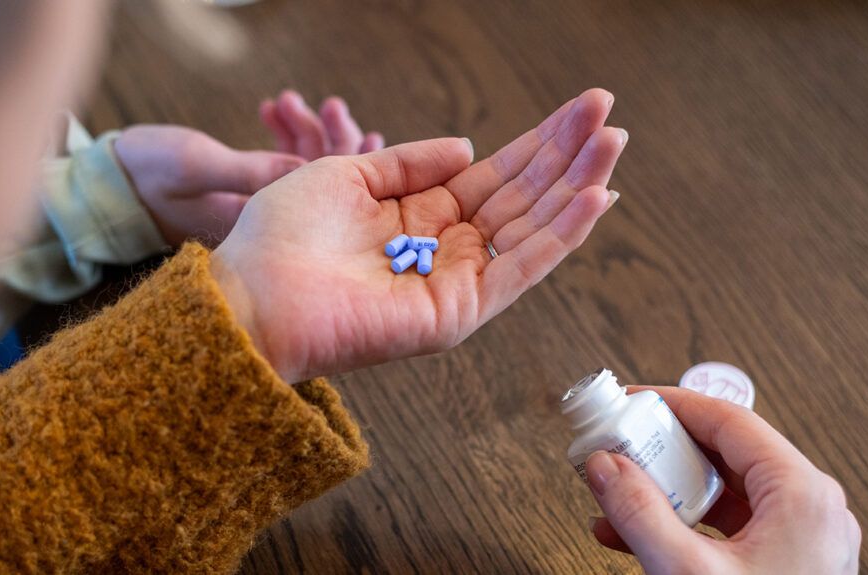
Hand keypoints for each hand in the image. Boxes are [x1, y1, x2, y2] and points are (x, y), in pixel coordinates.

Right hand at [115, 92, 382, 245]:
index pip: (325, 202)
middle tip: (331, 106)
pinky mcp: (249, 191)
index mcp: (264, 227)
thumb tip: (308, 169)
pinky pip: (280, 162)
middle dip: (332, 141)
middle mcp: (270, 223)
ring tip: (290, 100)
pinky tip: (273, 109)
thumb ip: (251, 170)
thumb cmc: (146, 175)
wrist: (108, 184)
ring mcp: (261, 208)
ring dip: (303, 130)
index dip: (352, 168)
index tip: (366, 135)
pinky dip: (282, 133)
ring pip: (303, 167)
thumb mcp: (198, 167)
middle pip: (323, 184)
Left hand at [213, 88, 625, 381]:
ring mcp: (456, 282)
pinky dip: (560, 235)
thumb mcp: (347, 173)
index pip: (495, 175)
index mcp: (419, 216)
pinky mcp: (459, 311)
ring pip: (532, 229)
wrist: (253, 294)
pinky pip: (520, 269)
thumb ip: (409, 164)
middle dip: (567, 155)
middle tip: (608, 113)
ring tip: (613, 143)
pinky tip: (594, 196)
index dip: (537, 142)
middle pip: (522, 197)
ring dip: (577, 186)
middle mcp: (445, 249)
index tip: (579, 108)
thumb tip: (469, 147)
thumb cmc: (283, 238)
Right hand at [585, 387, 860, 573]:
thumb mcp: (688, 574)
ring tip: (616, 494)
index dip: (672, 403)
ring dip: (663, 489)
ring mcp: (797, 537)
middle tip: (618, 446)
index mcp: (801, 495)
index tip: (630, 401)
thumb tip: (605, 467)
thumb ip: (638, 513)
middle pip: (722, 452)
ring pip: (720, 489)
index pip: (728, 419)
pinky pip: (726, 524)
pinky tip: (635, 533)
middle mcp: (807, 508)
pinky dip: (681, 522)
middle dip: (659, 450)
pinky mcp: (783, 562)